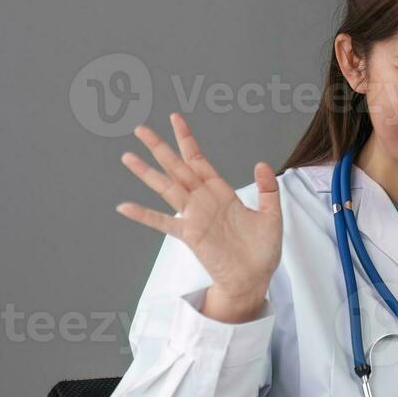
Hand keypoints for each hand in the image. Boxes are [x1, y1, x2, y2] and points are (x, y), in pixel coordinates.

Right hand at [116, 113, 281, 322]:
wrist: (255, 278)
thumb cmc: (262, 250)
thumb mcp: (271, 214)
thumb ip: (267, 188)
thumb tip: (261, 163)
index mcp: (221, 191)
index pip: (199, 159)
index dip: (186, 139)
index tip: (175, 118)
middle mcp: (203, 200)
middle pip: (177, 167)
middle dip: (160, 147)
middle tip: (140, 129)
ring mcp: (194, 216)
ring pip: (167, 188)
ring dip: (147, 173)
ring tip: (128, 157)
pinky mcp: (190, 235)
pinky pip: (163, 222)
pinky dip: (144, 214)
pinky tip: (125, 206)